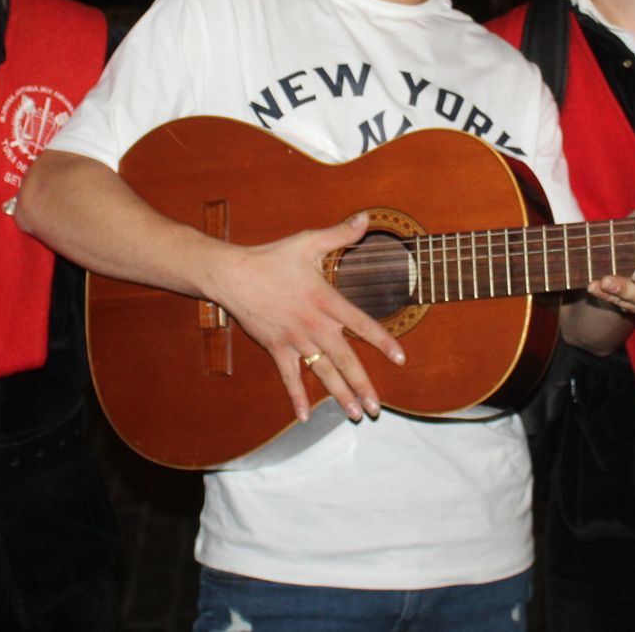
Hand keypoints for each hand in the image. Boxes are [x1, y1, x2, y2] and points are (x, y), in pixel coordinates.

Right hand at [207, 212, 404, 424]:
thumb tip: (365, 218)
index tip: (400, 359)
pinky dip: (297, 397)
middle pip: (345, 360)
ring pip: (323, 373)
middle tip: (377, 407)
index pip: (362, 324)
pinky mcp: (277, 348)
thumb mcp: (308, 242)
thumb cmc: (272, 258)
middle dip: (363, 385)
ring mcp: (295, 340)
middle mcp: (314, 325)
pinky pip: (289, 377)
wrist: (234, 276)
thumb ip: (340, 233)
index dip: (383, 342)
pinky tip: (305, 417)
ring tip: (356, 414)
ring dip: (340, 395)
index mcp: (326, 300)